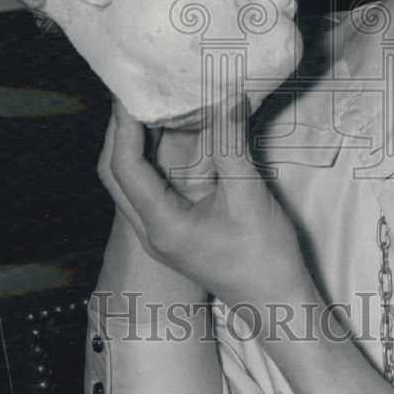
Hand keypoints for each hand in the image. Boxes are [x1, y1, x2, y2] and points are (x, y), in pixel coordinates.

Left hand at [98, 96, 310, 311]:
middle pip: (117, 173)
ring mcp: (161, 229)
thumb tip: (228, 99)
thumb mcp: (249, 196)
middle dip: (120, 132)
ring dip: (140, 142)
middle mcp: (151, 228)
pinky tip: (177, 132)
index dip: (123, 127)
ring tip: (152, 103)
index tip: (128, 94)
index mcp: (161, 225)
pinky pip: (156, 184)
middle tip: (133, 94)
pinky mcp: (176, 224)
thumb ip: (232, 146)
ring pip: (134, 178)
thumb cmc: (263, 257)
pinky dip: (162, 155)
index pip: (125, 167)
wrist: (276, 300)